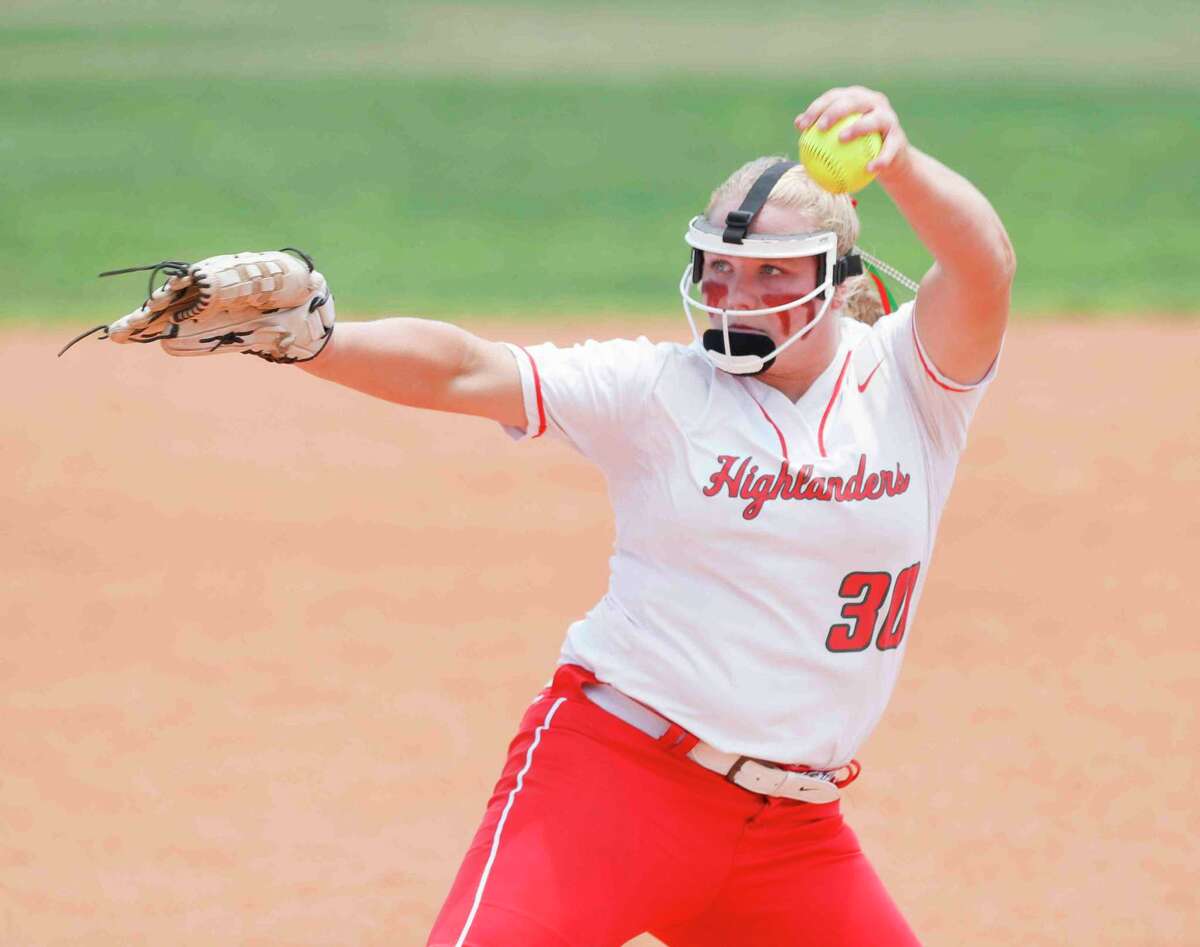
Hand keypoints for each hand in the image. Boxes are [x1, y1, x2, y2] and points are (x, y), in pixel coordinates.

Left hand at [794, 86, 910, 179]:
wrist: (886, 160)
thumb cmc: (855, 148)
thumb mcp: (837, 137)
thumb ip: (821, 129)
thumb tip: (798, 124)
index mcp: (855, 98)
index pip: (833, 97)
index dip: (816, 108)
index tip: (802, 126)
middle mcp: (873, 102)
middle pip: (853, 101)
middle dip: (835, 111)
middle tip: (820, 128)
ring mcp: (888, 117)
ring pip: (874, 119)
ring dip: (858, 127)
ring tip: (842, 138)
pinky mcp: (898, 136)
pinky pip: (888, 148)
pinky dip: (880, 158)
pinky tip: (870, 169)